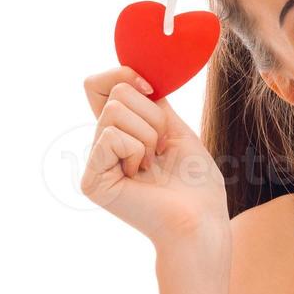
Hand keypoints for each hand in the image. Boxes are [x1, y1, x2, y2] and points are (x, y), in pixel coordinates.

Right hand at [79, 65, 229, 248]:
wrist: (202, 219)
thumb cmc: (196, 183)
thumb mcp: (174, 129)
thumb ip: (149, 102)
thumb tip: (129, 74)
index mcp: (120, 134)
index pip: (100, 86)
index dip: (123, 75)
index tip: (153, 90)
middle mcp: (102, 146)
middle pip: (115, 92)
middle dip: (152, 117)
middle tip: (160, 152)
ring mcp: (94, 163)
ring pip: (115, 111)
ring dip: (148, 136)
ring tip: (153, 166)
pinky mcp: (92, 179)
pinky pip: (112, 135)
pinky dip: (137, 150)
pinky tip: (141, 176)